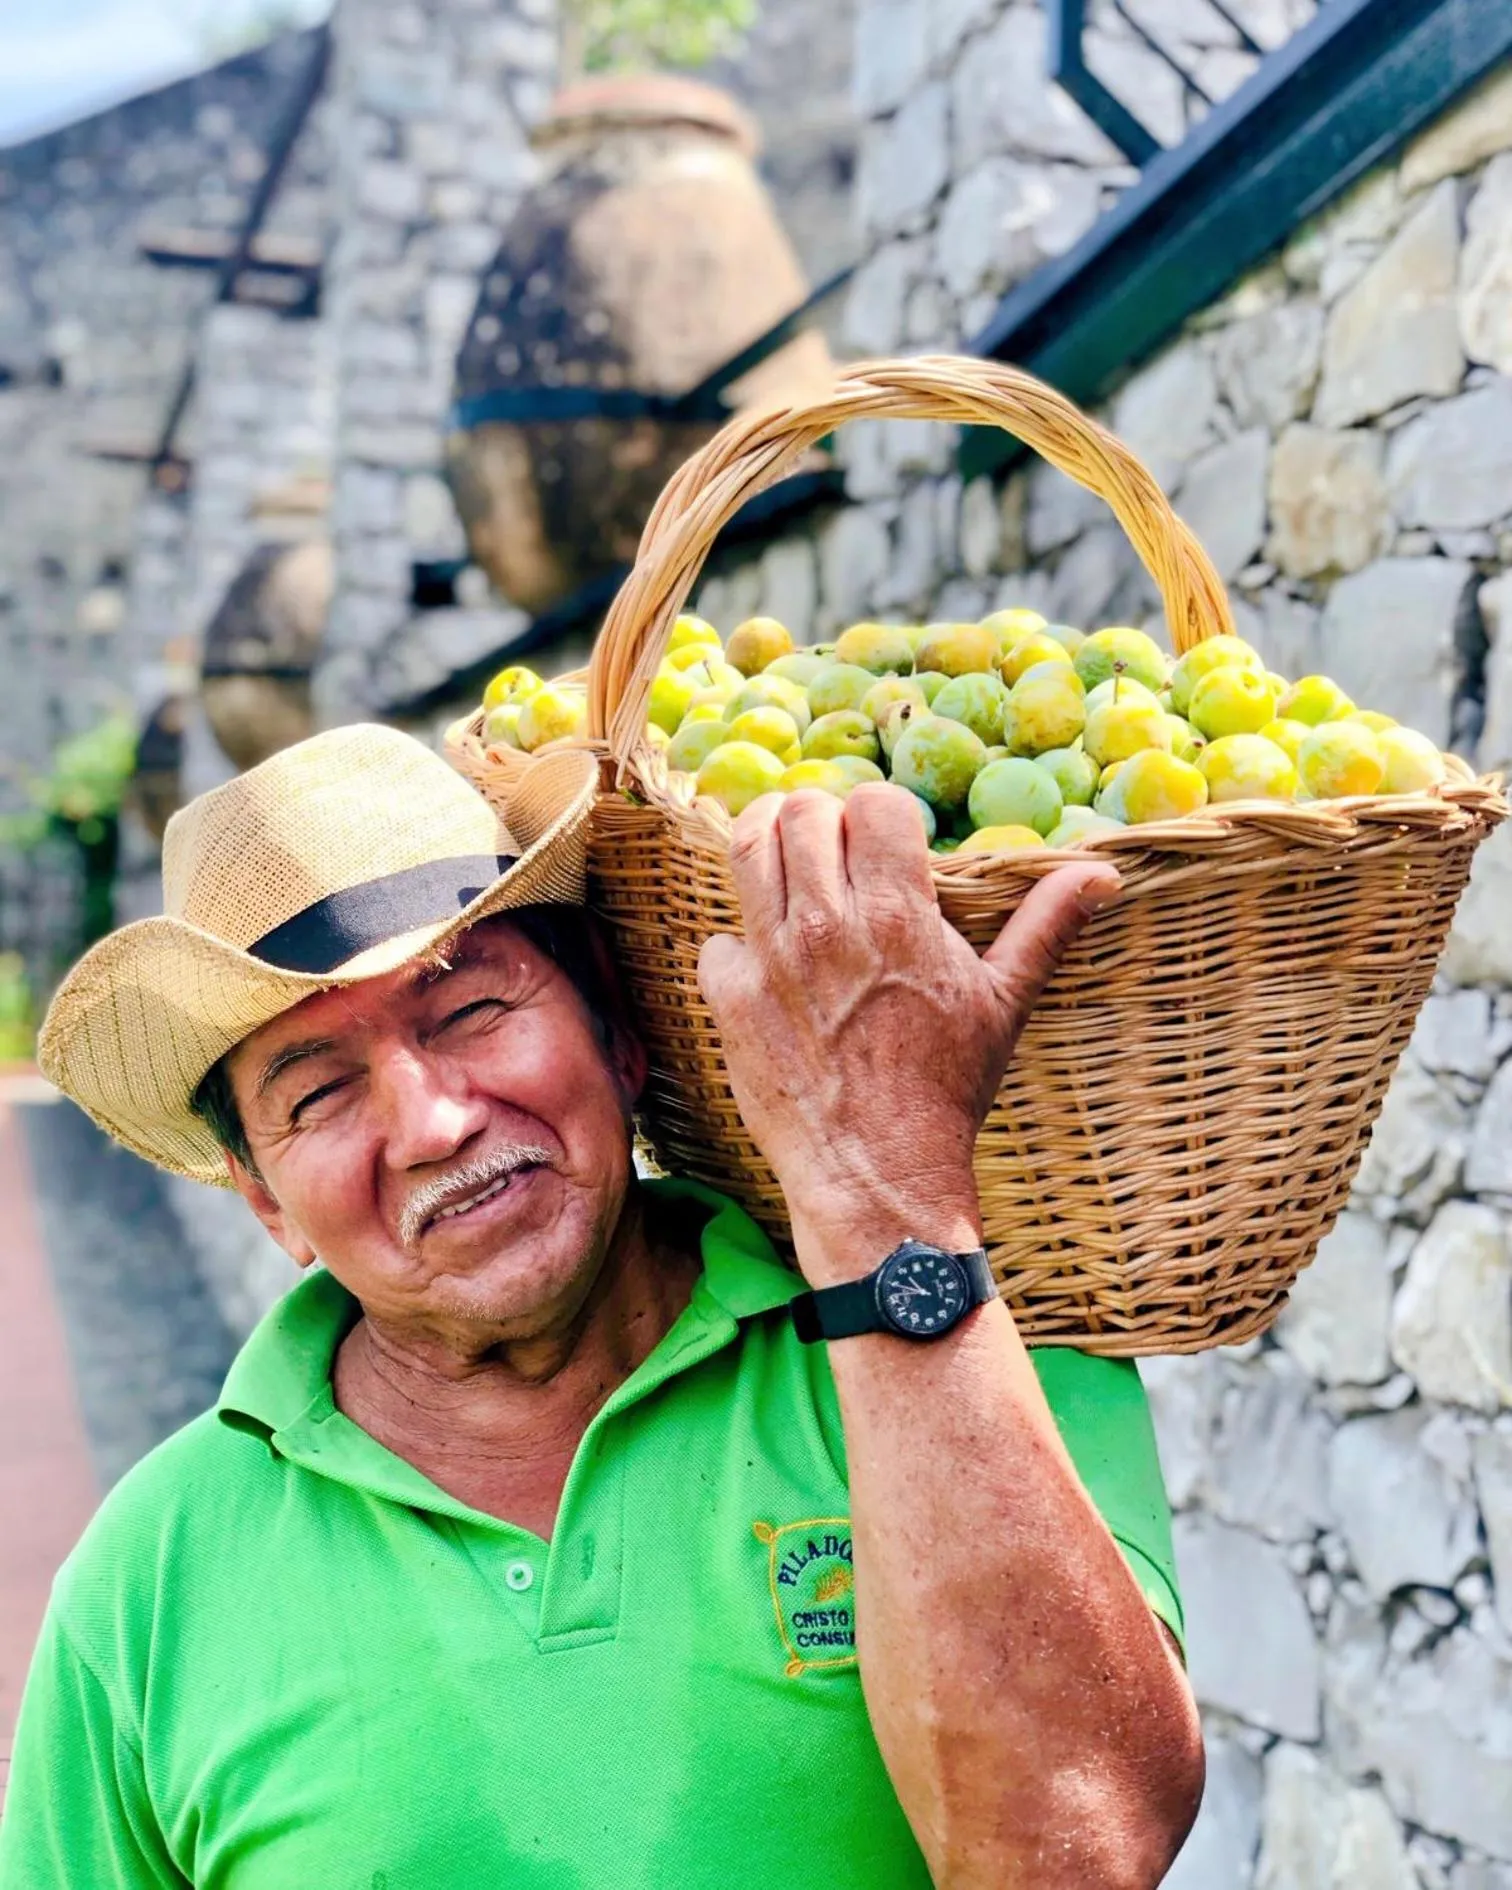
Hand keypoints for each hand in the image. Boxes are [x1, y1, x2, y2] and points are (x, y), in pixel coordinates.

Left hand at [698, 786, 1119, 1280]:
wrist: (881, 1174)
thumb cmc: (947, 1091)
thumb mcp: (1005, 1002)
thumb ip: (1046, 925)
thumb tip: (1102, 873)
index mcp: (898, 914)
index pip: (874, 803)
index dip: (881, 813)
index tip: (885, 838)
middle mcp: (828, 925)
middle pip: (802, 812)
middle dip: (819, 817)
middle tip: (830, 844)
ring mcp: (771, 960)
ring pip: (746, 850)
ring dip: (767, 846)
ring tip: (782, 860)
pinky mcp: (731, 1001)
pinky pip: (716, 940)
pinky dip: (736, 945)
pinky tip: (763, 965)